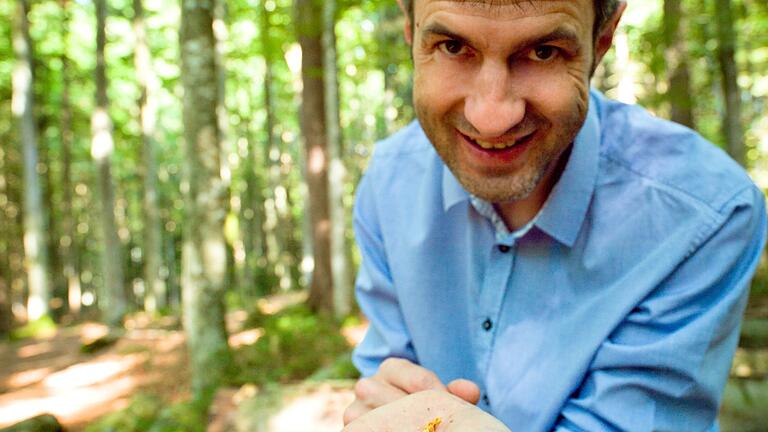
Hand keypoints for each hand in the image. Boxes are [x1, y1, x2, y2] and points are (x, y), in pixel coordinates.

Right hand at [342, 390, 510, 431]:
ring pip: (381, 421)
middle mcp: (367, 385)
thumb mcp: (436, 391)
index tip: (453, 411)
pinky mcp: (351, 429)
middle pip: (399, 402)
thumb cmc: (418, 400)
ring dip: (403, 427)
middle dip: (423, 415)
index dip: (441, 398)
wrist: (389, 409)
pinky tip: (402, 431)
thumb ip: (454, 391)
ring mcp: (355, 409)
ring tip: (421, 430)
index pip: (420, 382)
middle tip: (437, 425)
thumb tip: (471, 391)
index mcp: (391, 367)